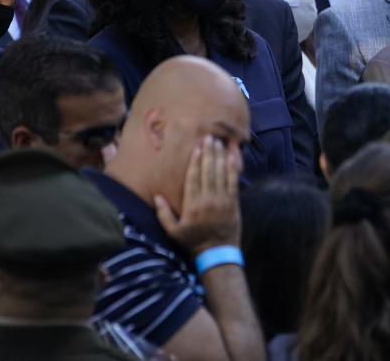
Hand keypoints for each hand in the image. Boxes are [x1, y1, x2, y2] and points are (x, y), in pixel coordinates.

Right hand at [155, 135, 240, 256]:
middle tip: (209, 137)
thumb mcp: (173, 231)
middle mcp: (207, 200)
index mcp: (192, 205)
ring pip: (221, 173)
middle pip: (208, 171)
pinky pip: (233, 182)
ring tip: (219, 142)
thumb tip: (156, 196)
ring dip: (220, 156)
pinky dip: (232, 169)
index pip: (193, 178)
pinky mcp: (233, 202)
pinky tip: (231, 157)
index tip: (196, 148)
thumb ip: (163, 214)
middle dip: (208, 153)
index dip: (195, 161)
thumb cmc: (193, 241)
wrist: (218, 252)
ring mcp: (222, 201)